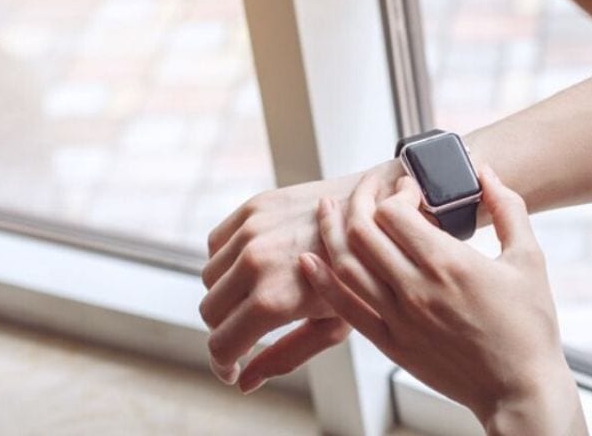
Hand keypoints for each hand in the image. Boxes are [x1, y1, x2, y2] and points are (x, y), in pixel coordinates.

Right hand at [199, 160, 404, 386]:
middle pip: (209, 312)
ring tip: (253, 300)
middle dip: (224, 330)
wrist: (382, 213)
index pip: (221, 344)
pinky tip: (252, 268)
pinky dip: (226, 259)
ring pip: (209, 277)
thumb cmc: (367, 276)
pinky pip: (217, 244)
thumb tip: (244, 384)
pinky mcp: (254, 206)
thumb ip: (285, 355)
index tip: (233, 370)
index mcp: (274, 298)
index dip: (224, 365)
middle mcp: (255, 262)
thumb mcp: (333, 326)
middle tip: (247, 336)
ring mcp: (252, 230)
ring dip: (224, 294)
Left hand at [297, 167, 585, 433]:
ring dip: (331, 231)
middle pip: (362, 232)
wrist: (520, 390)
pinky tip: (309, 260)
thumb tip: (487, 172)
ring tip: (328, 209)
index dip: (395, 191)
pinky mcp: (391, 343)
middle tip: (368, 189)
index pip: (394, 212)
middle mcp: (416, 289)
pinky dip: (321, 281)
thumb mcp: (530, 258)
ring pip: (345, 266)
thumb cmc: (531, 326)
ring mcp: (399, 319)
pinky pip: (344, 309)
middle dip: (359, 200)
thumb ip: (509, 208)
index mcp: (449, 263)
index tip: (409, 188)